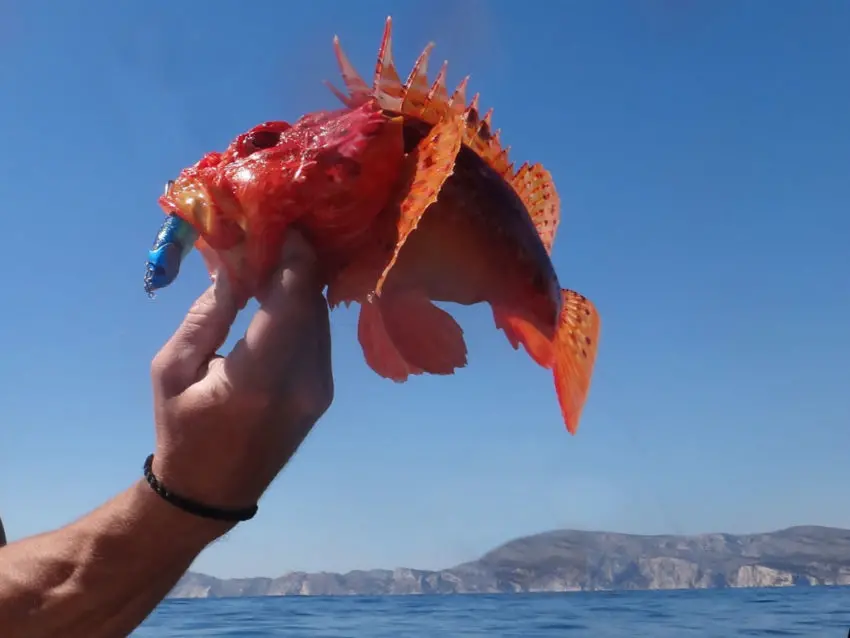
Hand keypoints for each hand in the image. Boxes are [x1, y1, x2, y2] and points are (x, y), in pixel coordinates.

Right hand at [148, 231, 333, 518]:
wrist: (212, 492)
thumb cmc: (182, 430)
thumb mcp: (172, 369)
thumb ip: (207, 314)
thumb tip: (234, 263)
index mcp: (260, 378)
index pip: (293, 300)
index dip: (295, 256)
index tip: (284, 223)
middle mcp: (304, 383)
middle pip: (312, 303)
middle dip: (296, 264)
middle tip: (272, 235)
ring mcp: (321, 390)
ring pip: (321, 317)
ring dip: (301, 285)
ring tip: (272, 260)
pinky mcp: (324, 393)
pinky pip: (319, 336)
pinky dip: (303, 310)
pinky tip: (280, 295)